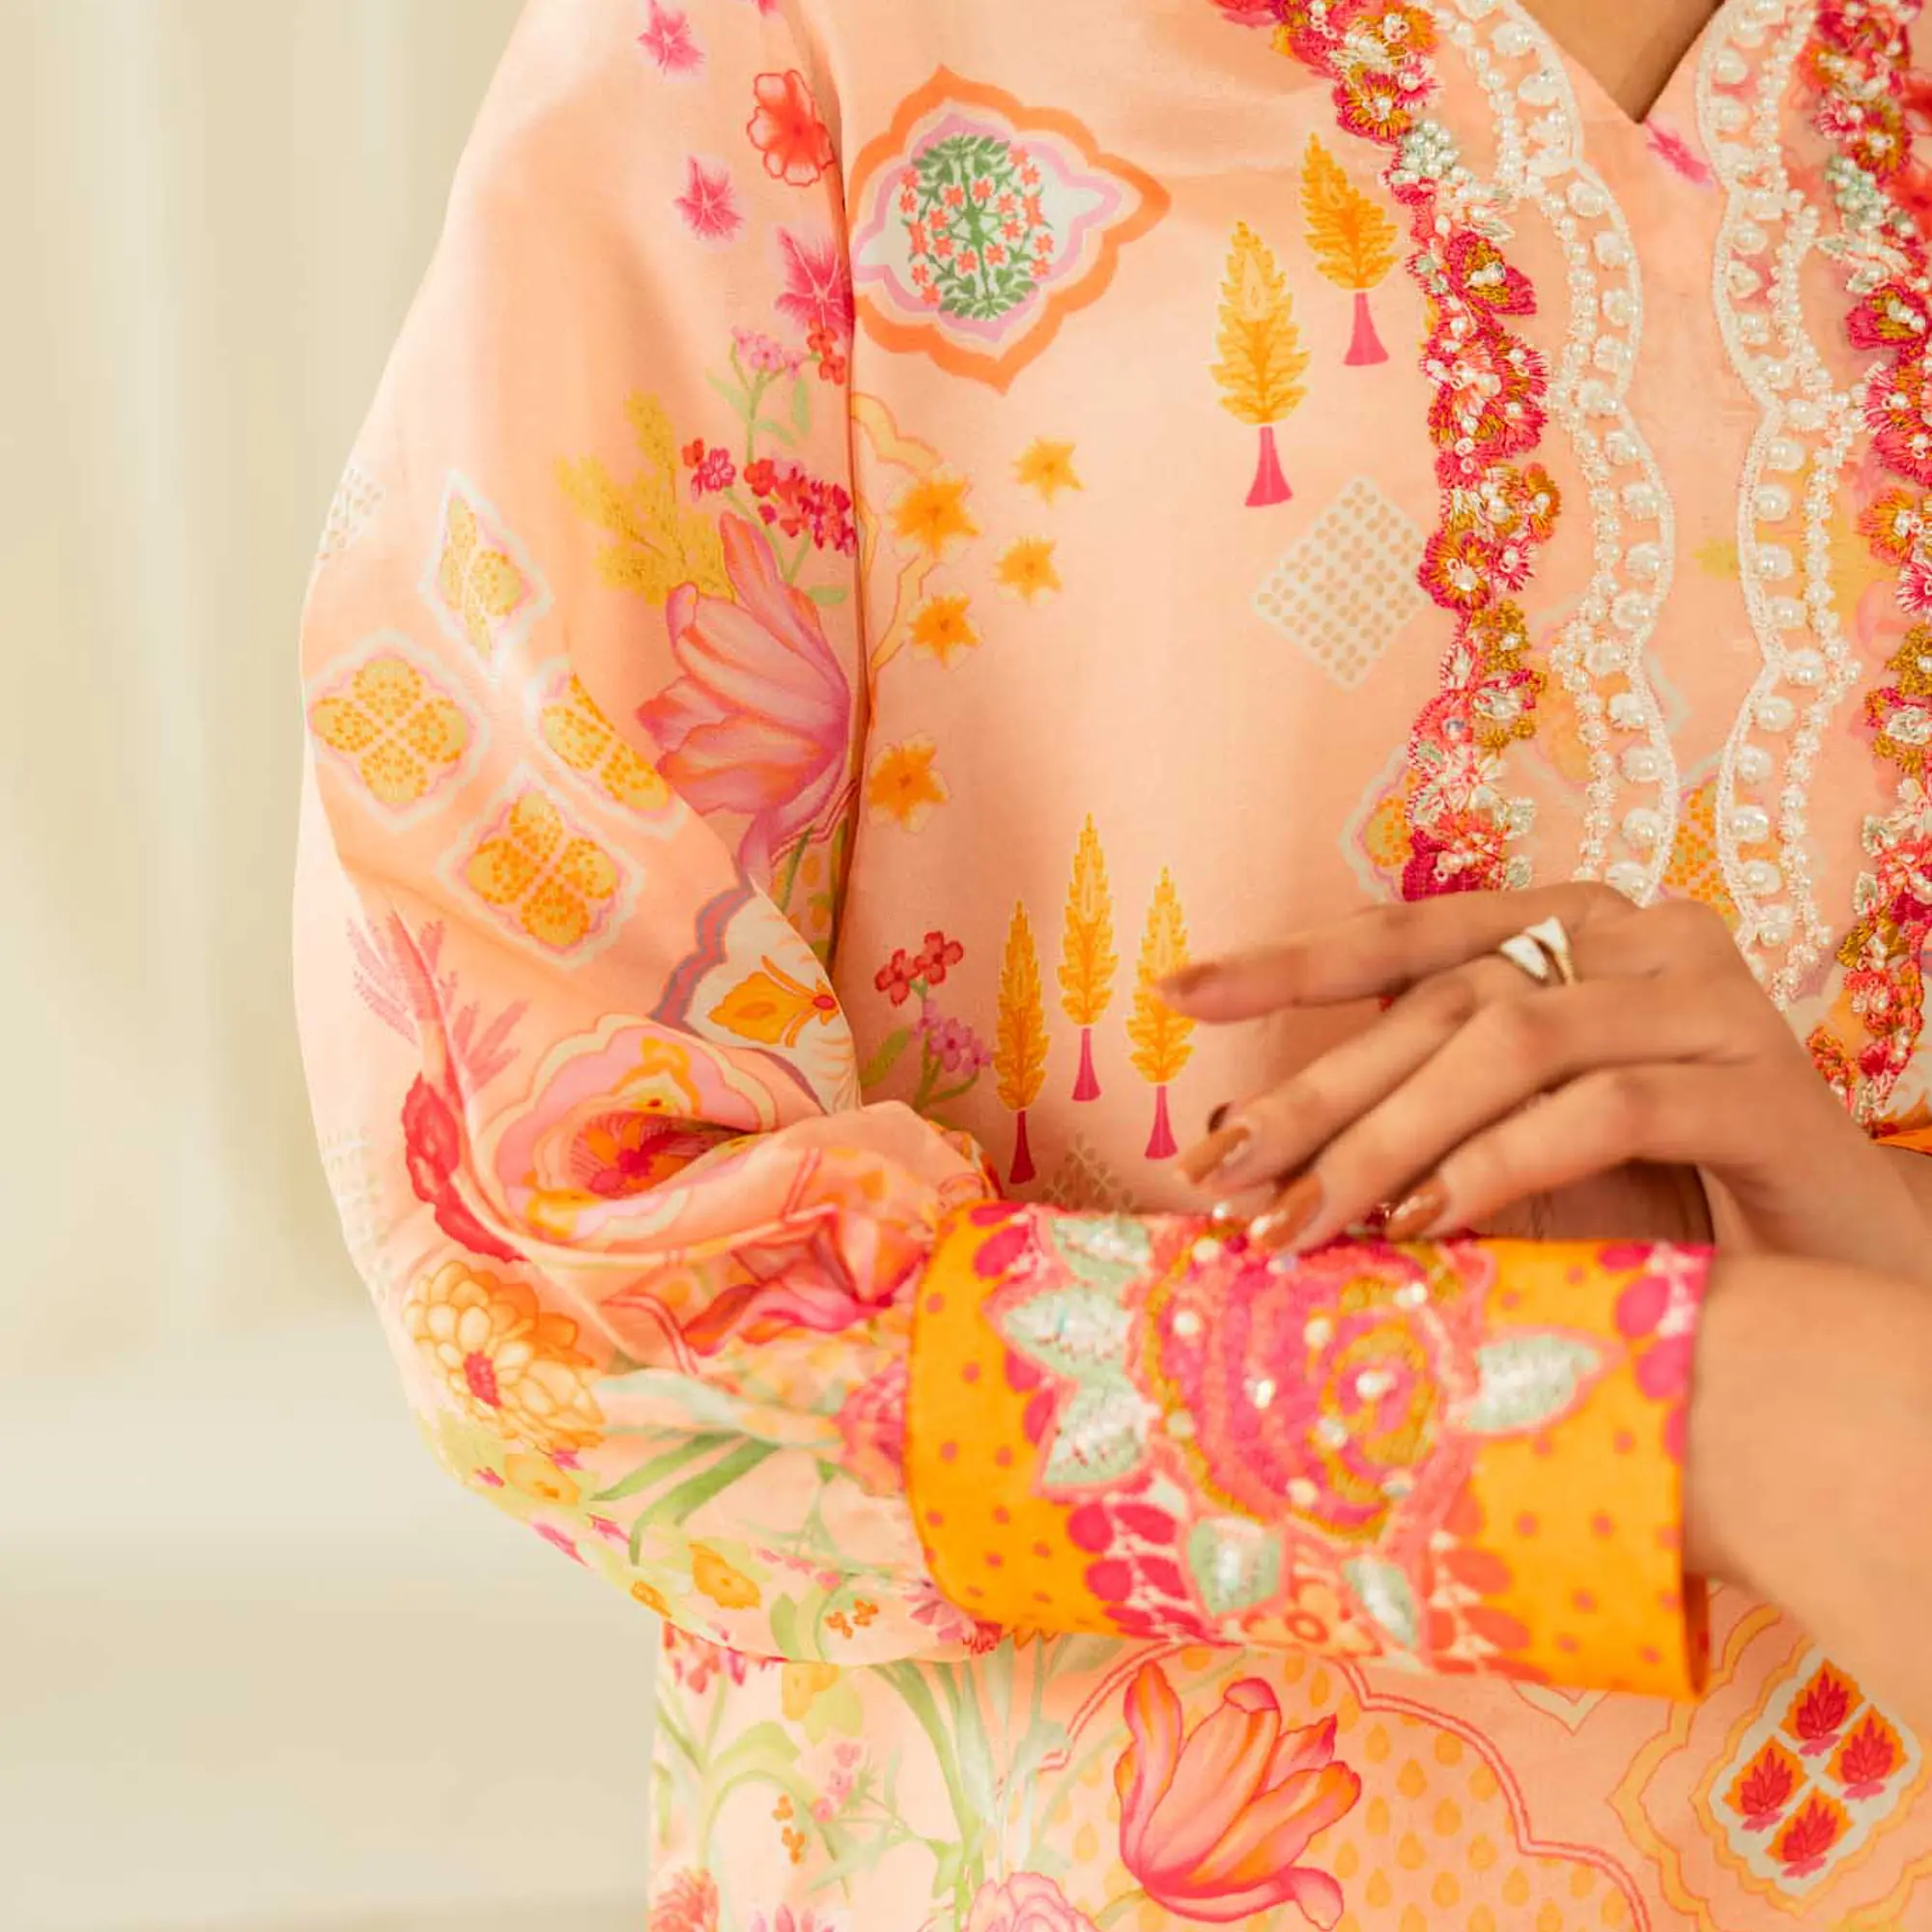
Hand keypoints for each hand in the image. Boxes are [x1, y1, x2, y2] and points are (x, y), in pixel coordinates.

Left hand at [1162, 885, 1931, 1281]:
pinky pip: (1603, 1108)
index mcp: (1569, 928)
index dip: (1289, 960)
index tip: (1175, 989)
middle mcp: (1639, 935)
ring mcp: (1706, 1000)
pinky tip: (1426, 1224)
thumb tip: (1238, 1135)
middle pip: (1444, 1001)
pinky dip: (1499, 1164)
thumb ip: (1407, 1122)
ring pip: (1512, 1043)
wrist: (1838, 1263)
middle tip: (1221, 1174)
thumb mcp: (1511, 1145)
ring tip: (1303, 1223)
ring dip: (1389, 1139)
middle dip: (1318, 1093)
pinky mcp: (1759, 1085)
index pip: (1407, 934)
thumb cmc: (1660, 1195)